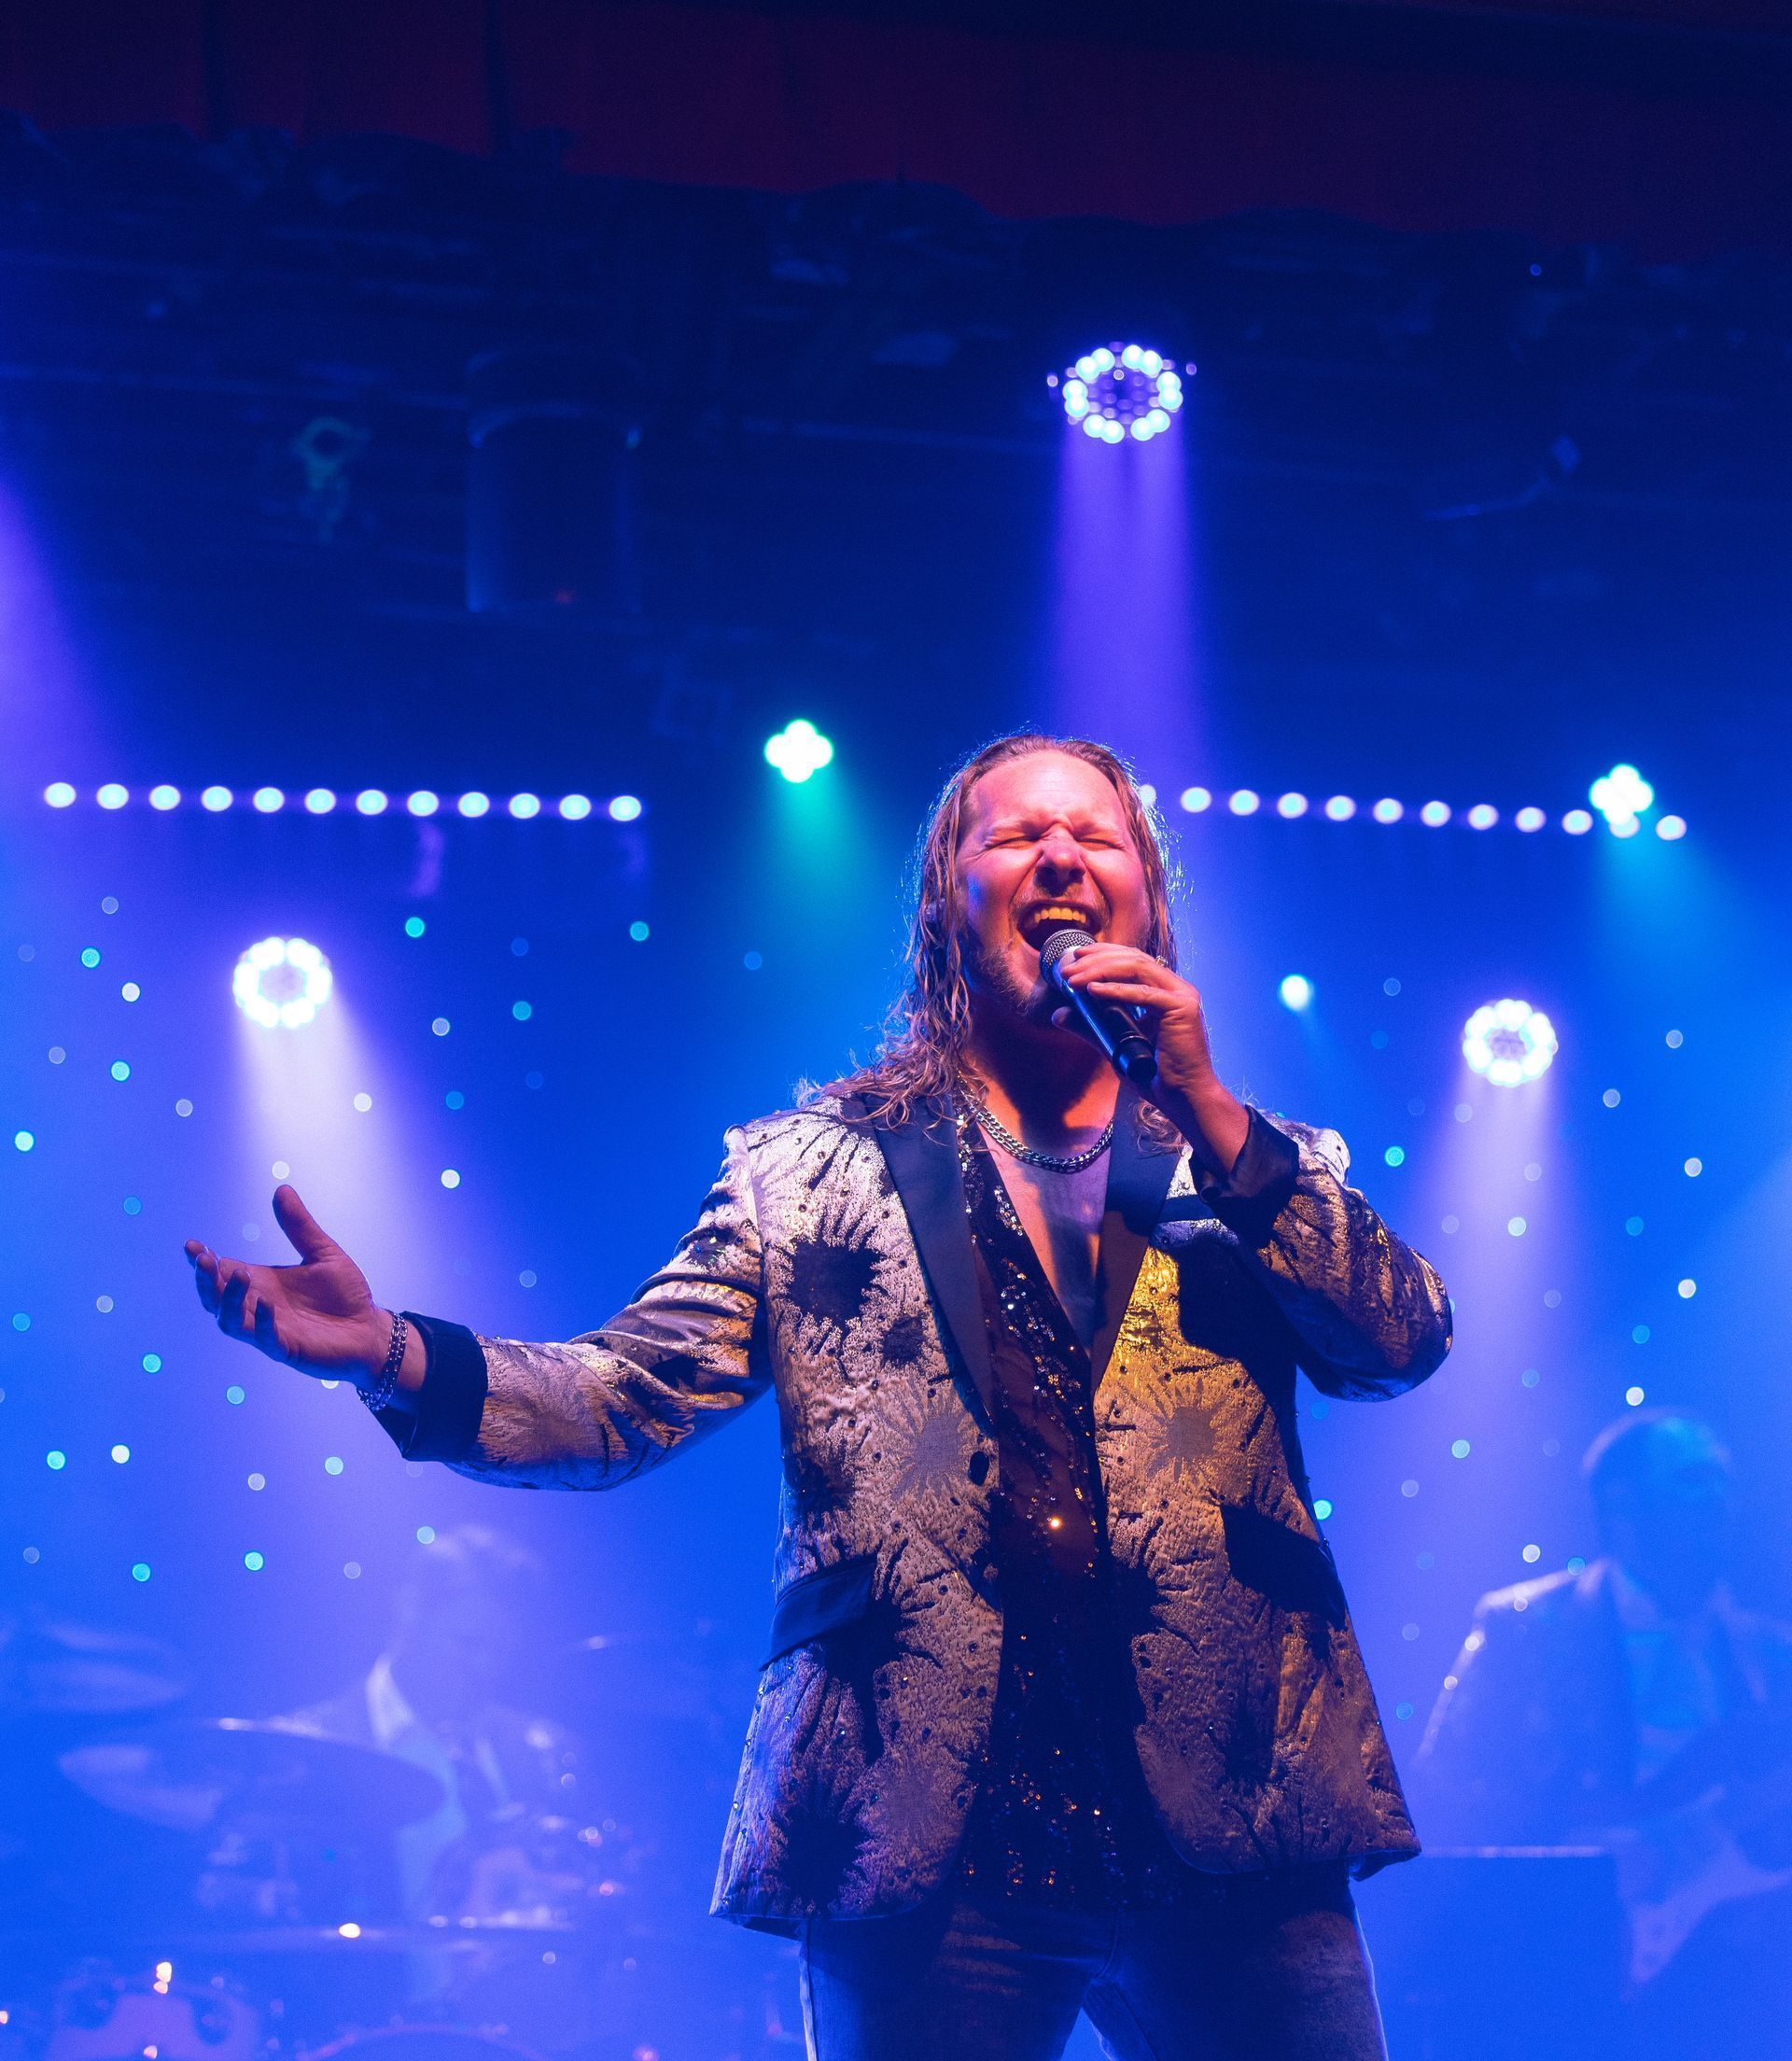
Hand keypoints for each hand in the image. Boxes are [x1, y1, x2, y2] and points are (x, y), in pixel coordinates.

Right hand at [184, 1186, 387, 1383]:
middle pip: (216, 1297)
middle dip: (206, 1279)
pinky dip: (261, 1322)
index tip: (192, 1245)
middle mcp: (258, 1306)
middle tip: (204, 1259)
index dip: (204, 1260)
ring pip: (230, 1320)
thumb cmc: (345, 1295)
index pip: (223, 1271)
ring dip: (229, 1299)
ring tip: (239, 1275)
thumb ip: (300, 1227)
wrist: (370, 1330)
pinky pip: (264, 1339)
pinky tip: (266, 1304)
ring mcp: (269, 1330)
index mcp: (262, 1283)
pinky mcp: (286, 1349)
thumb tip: (281, 1188)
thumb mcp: (323, 1254)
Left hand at [1053, 945, 1249, 1174]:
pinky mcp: (1181, 1009)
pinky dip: (1116, 991)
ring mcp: (1182, 995)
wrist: (1182, 1097)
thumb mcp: (1115, 1043)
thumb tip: (1059, 1014)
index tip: (1075, 956)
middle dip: (1096, 959)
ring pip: (1137, 968)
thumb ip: (1090, 1026)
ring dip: (1100, 970)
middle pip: (1133, 959)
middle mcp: (1176, 988)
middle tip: (1067, 967)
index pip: (1133, 960)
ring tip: (1073, 978)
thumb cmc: (1154, 1073)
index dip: (1103, 954)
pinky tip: (1093, 991)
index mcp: (1165, 991)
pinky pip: (1143, 994)